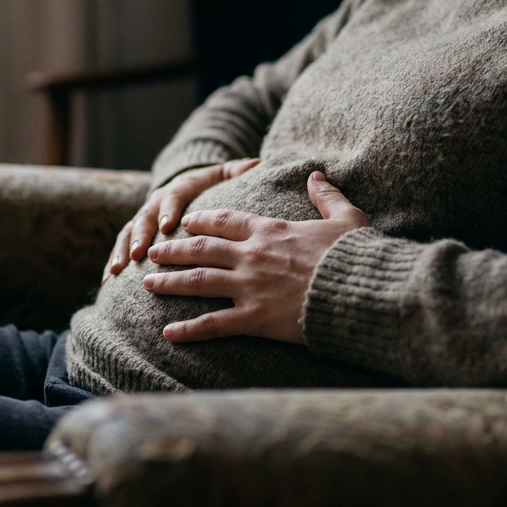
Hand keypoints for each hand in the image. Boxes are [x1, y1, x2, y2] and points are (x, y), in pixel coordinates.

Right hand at [102, 158, 260, 282]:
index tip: (169, 225)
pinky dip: (112, 265)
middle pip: (145, 217)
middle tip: (140, 253)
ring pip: (127, 234)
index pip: (173, 196)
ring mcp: (142, 219)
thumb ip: (238, 171)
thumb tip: (259, 162)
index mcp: (178, 188)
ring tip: (118, 271)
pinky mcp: (133, 235)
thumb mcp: (225, 174)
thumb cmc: (211, 185)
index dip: (169, 210)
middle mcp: (156, 202)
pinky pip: (120, 250)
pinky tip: (107, 284)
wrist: (187, 186)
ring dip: (121, 252)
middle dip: (140, 235)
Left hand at [142, 171, 368, 344]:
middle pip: (202, 249)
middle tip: (155, 253)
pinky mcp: (254, 318)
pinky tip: (169, 333)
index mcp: (271, 231)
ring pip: (198, 281)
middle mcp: (252, 255)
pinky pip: (213, 324)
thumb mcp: (346, 216)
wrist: (359, 290)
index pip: (226, 220)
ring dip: (170, 282)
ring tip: (148, 283)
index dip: (202, 221)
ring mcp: (250, 287)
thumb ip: (327, 195)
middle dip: (174, 250)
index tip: (186, 223)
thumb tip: (316, 174)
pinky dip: (189, 329)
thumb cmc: (355, 255)